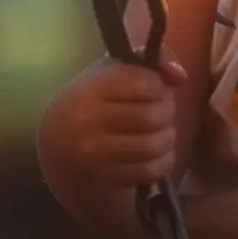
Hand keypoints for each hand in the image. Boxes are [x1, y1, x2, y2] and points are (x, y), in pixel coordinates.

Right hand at [49, 56, 187, 190]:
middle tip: (162, 112)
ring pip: (153, 146)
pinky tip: (159, 153)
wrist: (57, 143)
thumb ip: (150, 61)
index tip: (154, 89)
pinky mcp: (105, 177)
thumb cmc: (93, 100)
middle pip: (152, 116)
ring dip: (168, 138)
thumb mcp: (111, 71)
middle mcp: (88, 121)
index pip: (143, 84)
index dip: (159, 86)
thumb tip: (180, 76)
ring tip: (163, 132)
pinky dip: (163, 161)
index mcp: (90, 89)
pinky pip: (149, 171)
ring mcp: (95, 153)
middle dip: (167, 112)